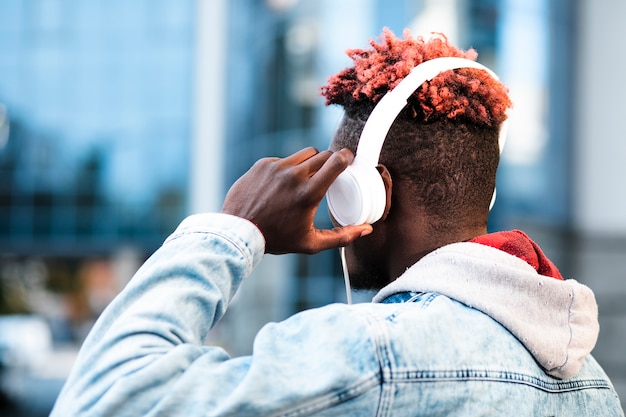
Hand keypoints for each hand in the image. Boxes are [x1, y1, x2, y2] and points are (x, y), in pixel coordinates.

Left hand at [221, 147, 372, 253]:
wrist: (239, 231)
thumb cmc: (277, 239)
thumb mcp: (311, 243)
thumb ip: (342, 237)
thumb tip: (366, 229)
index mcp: (309, 193)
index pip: (336, 162)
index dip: (346, 157)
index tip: (349, 159)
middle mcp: (294, 176)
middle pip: (323, 155)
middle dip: (330, 161)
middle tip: (331, 170)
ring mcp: (277, 167)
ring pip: (305, 153)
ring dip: (311, 161)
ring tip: (309, 175)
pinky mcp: (263, 164)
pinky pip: (284, 159)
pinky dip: (289, 168)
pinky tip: (284, 182)